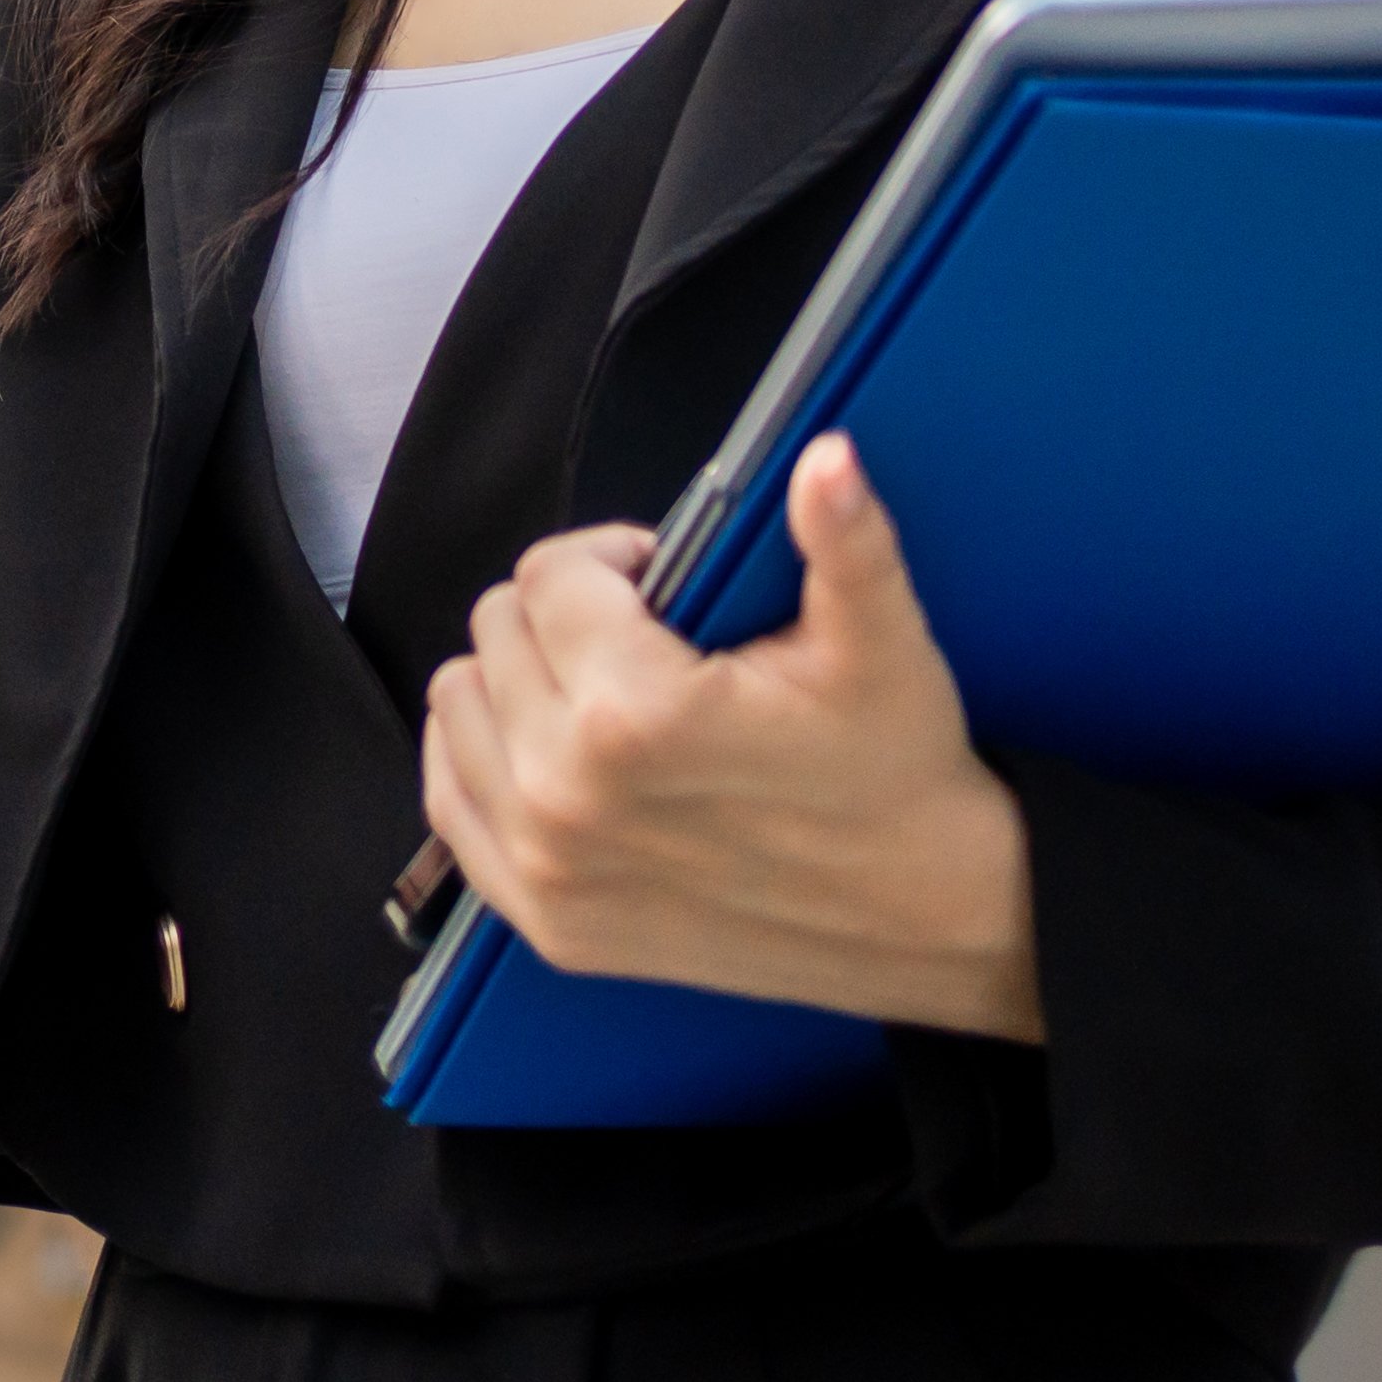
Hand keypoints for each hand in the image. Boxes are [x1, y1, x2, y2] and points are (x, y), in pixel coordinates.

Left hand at [416, 436, 1042, 1042]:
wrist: (933, 923)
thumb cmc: (901, 779)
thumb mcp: (882, 647)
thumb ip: (842, 542)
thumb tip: (824, 458)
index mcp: (632, 715)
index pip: (550, 575)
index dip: (611, 562)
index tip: (662, 585)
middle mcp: (565, 794)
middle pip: (498, 630)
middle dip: (563, 617)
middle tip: (642, 642)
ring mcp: (545, 865)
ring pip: (459, 702)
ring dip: (518, 682)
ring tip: (604, 692)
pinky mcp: (543, 921)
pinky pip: (448, 797)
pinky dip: (486, 760)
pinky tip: (556, 749)